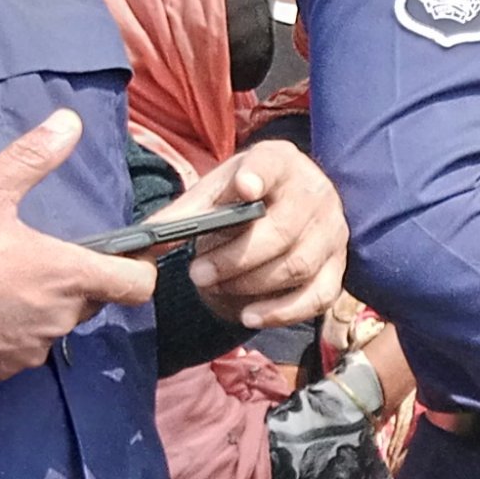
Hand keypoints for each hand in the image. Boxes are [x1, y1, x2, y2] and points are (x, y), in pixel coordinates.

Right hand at [0, 112, 157, 382]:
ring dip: (41, 305)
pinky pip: (22, 347)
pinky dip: (10, 329)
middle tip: (35, 254)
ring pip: (55, 325)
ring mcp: (30, 350)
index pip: (137, 285)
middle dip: (77, 280)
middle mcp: (58, 319)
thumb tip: (69, 121)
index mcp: (66, 275)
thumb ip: (31, 158)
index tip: (125, 253)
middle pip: (94, 301)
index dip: (139, 269)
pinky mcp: (0, 371)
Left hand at [174, 138, 347, 329]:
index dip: (259, 175)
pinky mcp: (339, 267)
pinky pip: (317, 297)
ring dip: (250, 285)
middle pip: (282, 231)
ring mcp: (333, 232)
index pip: (273, 164)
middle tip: (196, 273)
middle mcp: (317, 192)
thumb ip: (182, 215)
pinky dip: (282, 312)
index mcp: (281, 162)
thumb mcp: (212, 195)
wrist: (282, 208)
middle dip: (234, 258)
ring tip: (214, 288)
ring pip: (297, 266)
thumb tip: (140, 243)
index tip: (243, 187)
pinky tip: (249, 316)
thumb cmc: (241, 200)